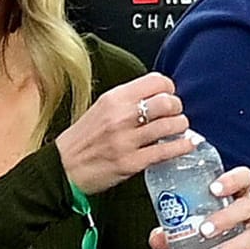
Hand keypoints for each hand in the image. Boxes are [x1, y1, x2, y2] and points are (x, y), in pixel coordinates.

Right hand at [55, 73, 191, 194]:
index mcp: (114, 98)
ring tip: (180, 129)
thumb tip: (156, 98)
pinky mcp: (131, 162)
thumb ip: (127, 101)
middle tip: (176, 114)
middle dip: (177, 108)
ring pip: (170, 126)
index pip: (155, 81)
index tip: (169, 95)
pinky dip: (181, 147)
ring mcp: (126, 140)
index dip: (168, 88)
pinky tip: (186, 145)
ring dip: (181, 126)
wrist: (63, 167)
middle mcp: (121, 116)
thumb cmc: (82, 140)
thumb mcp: (101, 109)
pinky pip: (165, 151)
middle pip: (167, 102)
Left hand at [148, 165, 249, 248]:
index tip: (213, 189)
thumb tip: (158, 237)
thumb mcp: (190, 227)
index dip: (232, 180)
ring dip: (233, 245)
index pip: (243, 177)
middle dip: (226, 218)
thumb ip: (172, 230)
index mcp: (235, 195)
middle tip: (204, 230)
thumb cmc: (210, 232)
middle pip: (248, 207)